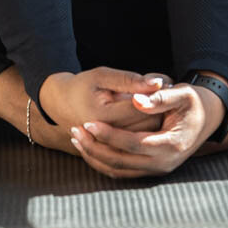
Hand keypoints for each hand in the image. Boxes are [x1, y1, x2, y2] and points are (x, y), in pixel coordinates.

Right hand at [39, 67, 171, 133]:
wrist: (62, 107)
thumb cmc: (83, 86)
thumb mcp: (102, 76)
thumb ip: (129, 80)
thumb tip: (157, 82)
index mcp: (103, 114)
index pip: (142, 109)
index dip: (156, 96)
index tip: (164, 84)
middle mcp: (106, 135)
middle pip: (147, 125)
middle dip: (159, 109)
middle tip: (164, 94)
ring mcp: (109, 146)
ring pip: (145, 136)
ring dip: (155, 121)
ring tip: (156, 105)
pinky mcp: (111, 152)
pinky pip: (137, 145)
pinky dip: (145, 131)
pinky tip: (145, 119)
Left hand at [69, 81, 225, 179]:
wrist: (207, 118)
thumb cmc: (194, 103)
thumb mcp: (183, 94)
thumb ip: (159, 98)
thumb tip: (136, 101)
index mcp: (172, 144)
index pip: (133, 143)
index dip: (109, 134)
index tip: (88, 122)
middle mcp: (164, 163)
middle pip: (121, 161)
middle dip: (94, 147)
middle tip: (74, 130)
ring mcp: (158, 169)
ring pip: (118, 170)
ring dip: (95, 157)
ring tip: (76, 139)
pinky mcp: (151, 169)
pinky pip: (122, 171)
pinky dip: (103, 162)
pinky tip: (89, 148)